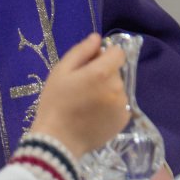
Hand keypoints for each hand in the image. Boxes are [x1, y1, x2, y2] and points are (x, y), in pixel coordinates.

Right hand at [30, 34, 128, 157]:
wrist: (57, 141)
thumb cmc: (55, 103)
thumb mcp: (61, 72)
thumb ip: (81, 51)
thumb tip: (97, 38)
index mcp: (102, 72)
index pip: (118, 53)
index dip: (104, 56)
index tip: (90, 67)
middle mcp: (117, 87)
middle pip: (116, 72)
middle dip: (103, 75)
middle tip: (82, 88)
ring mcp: (123, 105)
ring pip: (118, 89)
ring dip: (107, 91)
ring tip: (86, 104)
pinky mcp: (124, 120)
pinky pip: (120, 106)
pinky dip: (110, 107)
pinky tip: (94, 115)